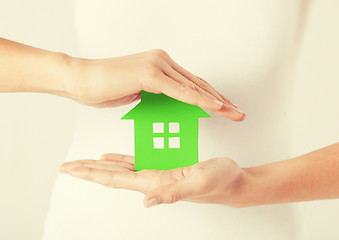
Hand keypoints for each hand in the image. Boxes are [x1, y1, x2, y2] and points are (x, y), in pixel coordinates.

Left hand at [59, 153, 247, 207]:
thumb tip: (146, 202)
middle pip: (111, 176)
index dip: (92, 174)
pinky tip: (111, 157)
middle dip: (87, 171)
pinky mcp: (164, 169)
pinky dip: (120, 160)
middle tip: (65, 167)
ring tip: (82, 163)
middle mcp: (151, 181)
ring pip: (120, 169)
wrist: (233, 181)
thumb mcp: (199, 182)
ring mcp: (156, 175)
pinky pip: (136, 163)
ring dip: (99, 167)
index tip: (71, 170)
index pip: (115, 179)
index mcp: (155, 183)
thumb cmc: (220, 182)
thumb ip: (174, 194)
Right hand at [72, 49, 244, 120]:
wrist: (80, 79)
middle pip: (199, 84)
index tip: (226, 108)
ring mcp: (157, 65)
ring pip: (194, 87)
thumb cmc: (104, 87)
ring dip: (217, 102)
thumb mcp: (137, 93)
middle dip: (222, 101)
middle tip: (239, 112)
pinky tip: (215, 107)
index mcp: (161, 66)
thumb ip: (156, 95)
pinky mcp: (150, 74)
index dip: (211, 97)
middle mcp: (163, 61)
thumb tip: (167, 104)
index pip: (191, 84)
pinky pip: (180, 91)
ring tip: (235, 113)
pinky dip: (199, 100)